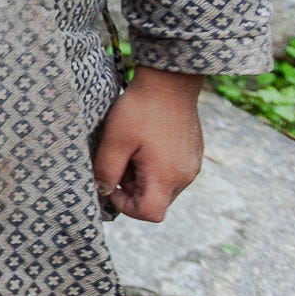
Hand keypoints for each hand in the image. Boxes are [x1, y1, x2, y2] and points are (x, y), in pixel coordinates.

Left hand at [92, 68, 206, 221]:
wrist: (169, 81)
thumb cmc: (141, 109)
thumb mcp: (116, 140)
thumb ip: (107, 171)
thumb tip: (102, 191)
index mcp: (167, 176)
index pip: (150, 213)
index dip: (125, 205)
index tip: (112, 183)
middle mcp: (185, 176)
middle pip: (156, 201)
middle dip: (132, 189)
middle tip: (120, 160)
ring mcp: (192, 165)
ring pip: (163, 187)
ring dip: (142, 177)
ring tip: (132, 149)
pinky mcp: (192, 154)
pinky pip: (171, 172)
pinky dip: (154, 167)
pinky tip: (144, 143)